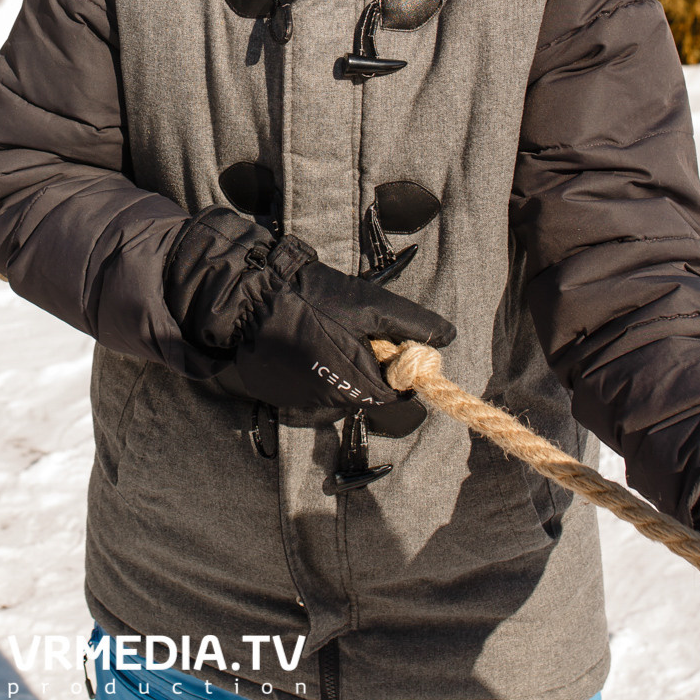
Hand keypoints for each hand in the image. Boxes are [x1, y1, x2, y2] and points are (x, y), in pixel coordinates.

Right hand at [230, 252, 455, 411]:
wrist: (252, 297)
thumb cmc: (313, 298)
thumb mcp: (370, 304)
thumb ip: (411, 323)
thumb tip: (447, 336)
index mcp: (356, 384)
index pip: (395, 393)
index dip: (399, 368)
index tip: (388, 343)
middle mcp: (329, 403)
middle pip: (365, 393)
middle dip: (367, 366)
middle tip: (352, 331)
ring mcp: (301, 402)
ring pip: (338, 390)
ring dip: (340, 368)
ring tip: (324, 332)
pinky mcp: (280, 395)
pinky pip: (309, 388)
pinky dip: (313, 370)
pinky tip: (303, 341)